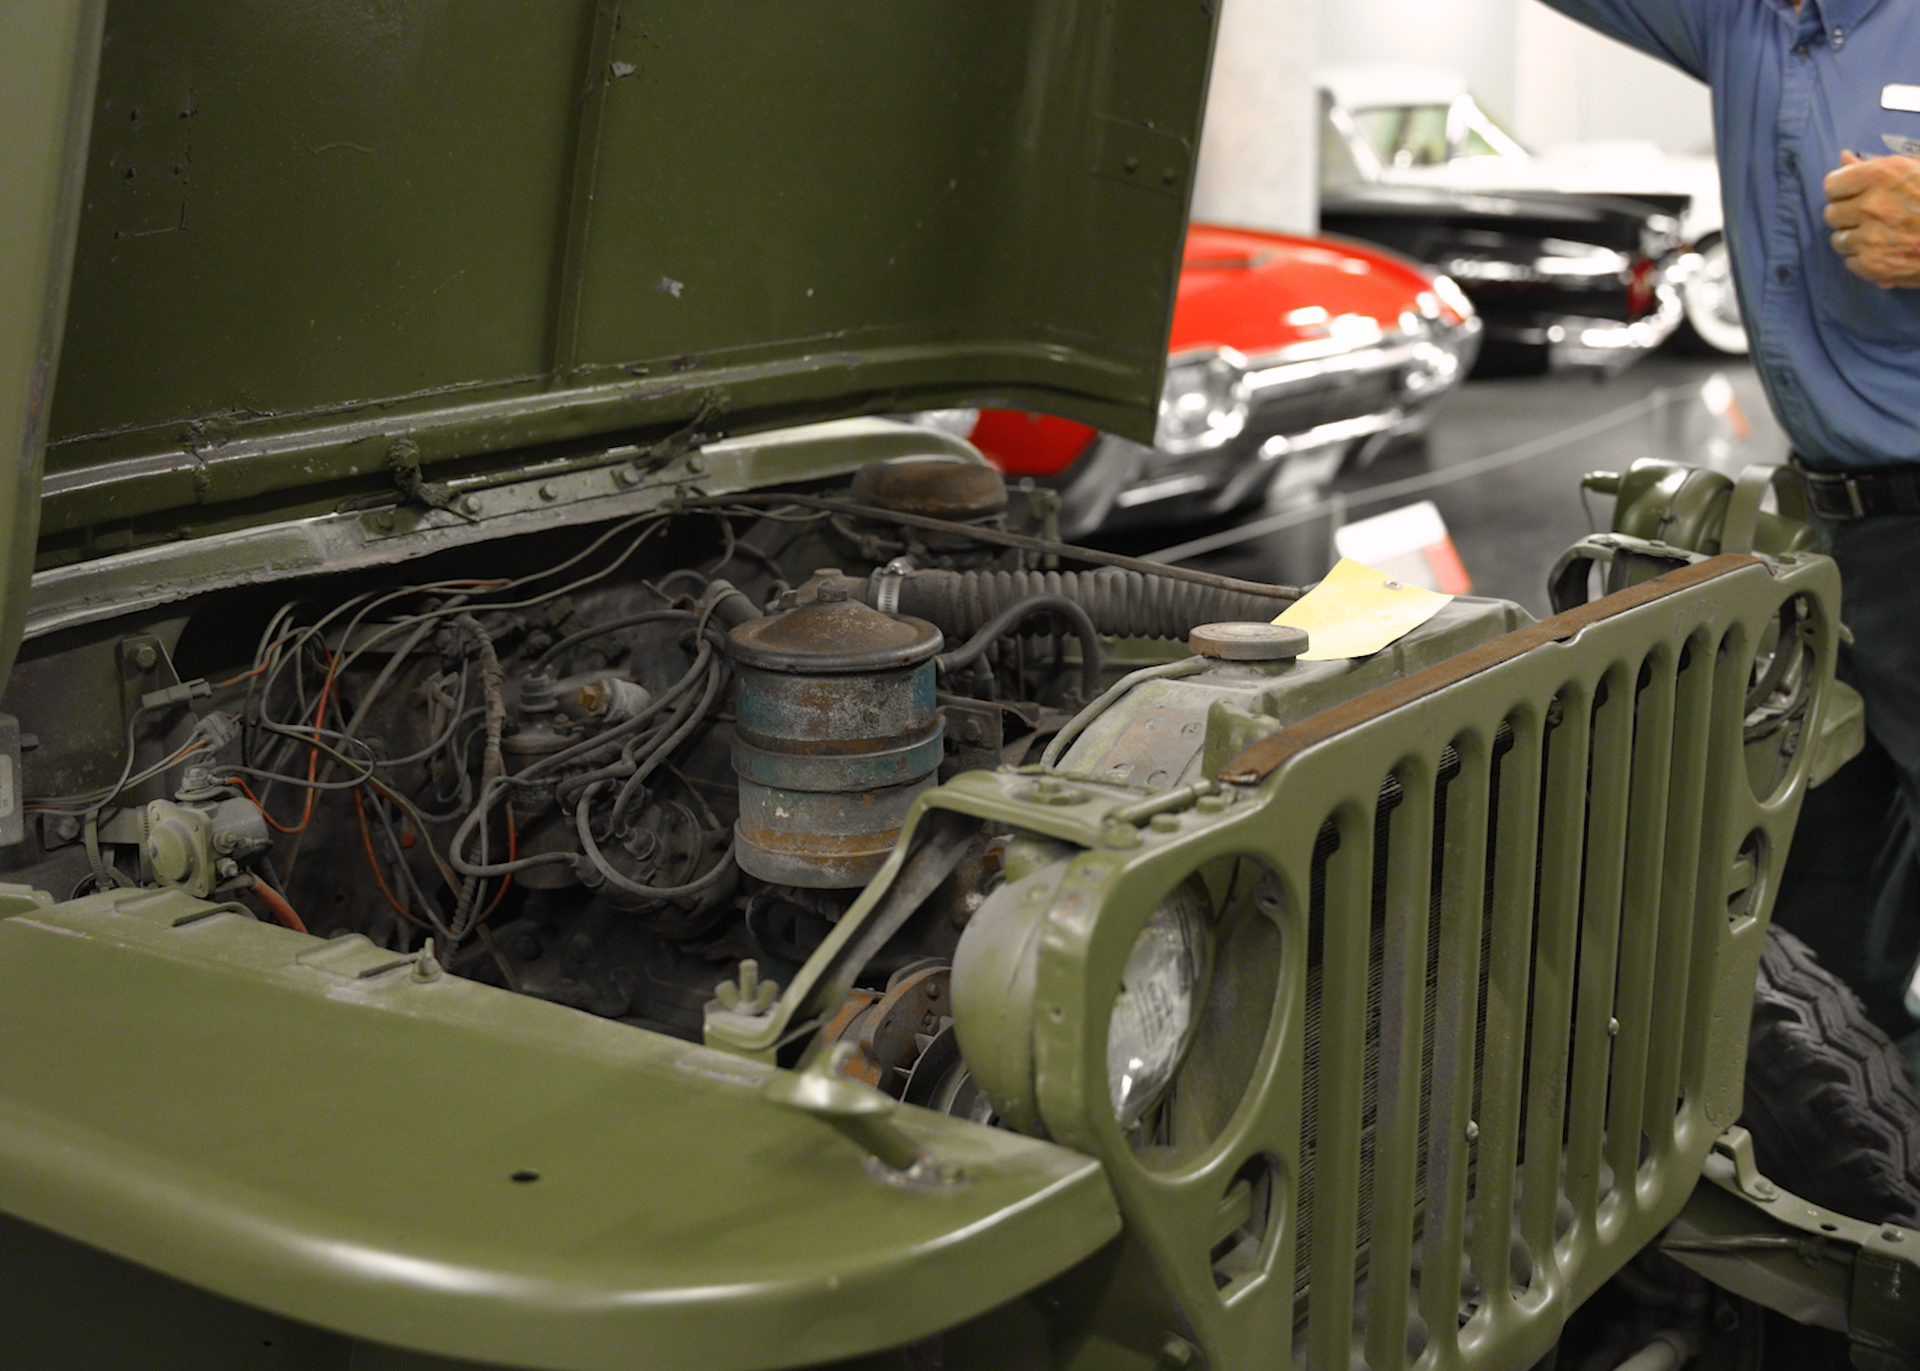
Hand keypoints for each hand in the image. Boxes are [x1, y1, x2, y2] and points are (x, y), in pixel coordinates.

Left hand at [1824, 151, 1919, 288]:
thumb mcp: (1917, 169)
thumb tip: (1844, 158)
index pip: (1833, 184)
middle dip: (1847, 214)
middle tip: (1871, 215)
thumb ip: (1875, 164)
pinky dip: (1864, 259)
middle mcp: (1872, 205)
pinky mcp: (1874, 265)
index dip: (1843, 189)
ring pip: (1838, 240)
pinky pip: (1850, 262)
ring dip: (1855, 238)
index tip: (1853, 193)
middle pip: (1831, 213)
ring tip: (1880, 234)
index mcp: (1883, 175)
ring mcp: (1871, 238)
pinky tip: (1885, 251)